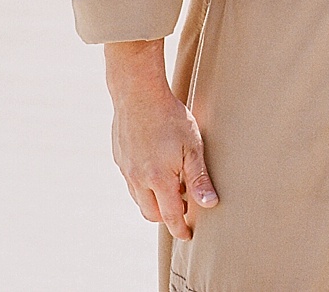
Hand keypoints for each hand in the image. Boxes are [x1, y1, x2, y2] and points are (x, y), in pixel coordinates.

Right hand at [105, 40, 217, 239]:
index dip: (180, 228)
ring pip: (138, 199)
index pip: (171, 216)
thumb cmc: (170, 117)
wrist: (137, 93)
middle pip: (151, 213)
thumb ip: (198, 177)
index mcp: (158, 179)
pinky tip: (155, 167)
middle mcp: (138, 179)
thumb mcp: (193, 146)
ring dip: (154, 201)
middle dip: (166, 216)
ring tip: (172, 186)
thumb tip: (210, 204)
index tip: (188, 236)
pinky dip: (143, 185)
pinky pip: (130, 182)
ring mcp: (126, 169)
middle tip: (183, 207)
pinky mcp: (119, 158)